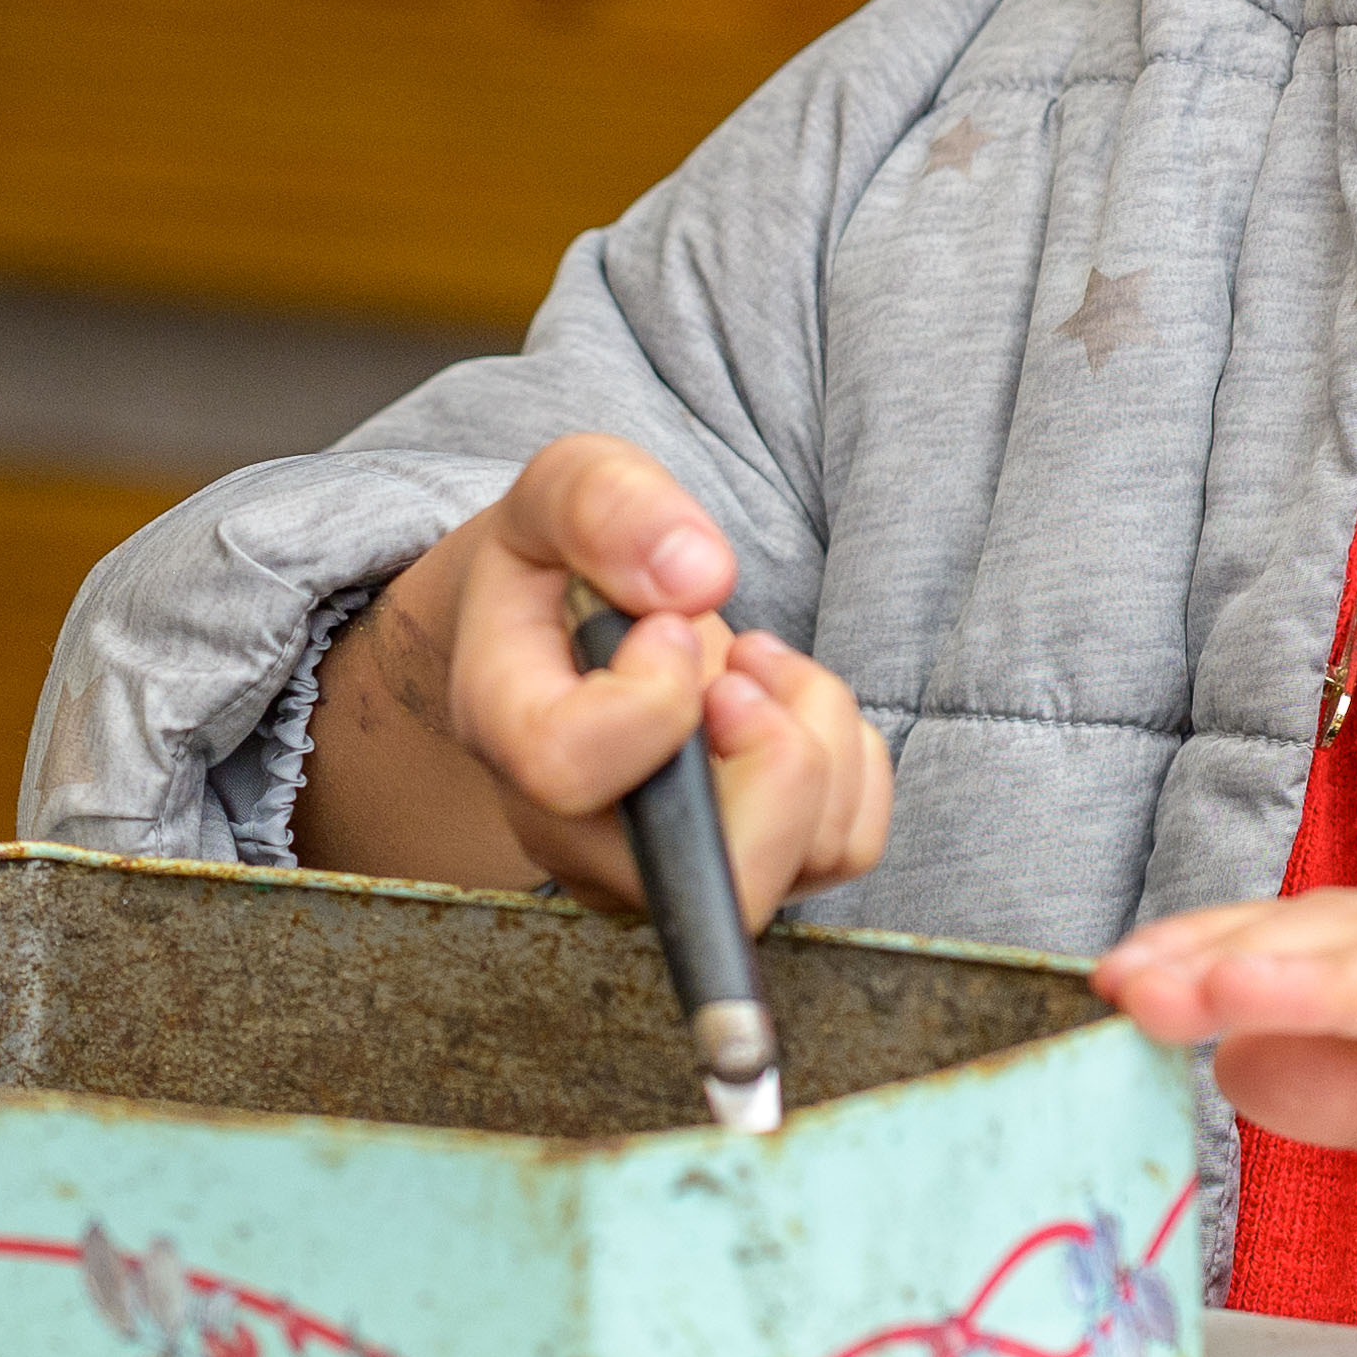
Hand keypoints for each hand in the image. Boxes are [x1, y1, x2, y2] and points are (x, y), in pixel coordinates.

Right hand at [288, 432, 898, 926]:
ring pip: (796, 857)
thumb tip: (699, 577)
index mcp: (506, 731)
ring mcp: (661, 868)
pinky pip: (843, 845)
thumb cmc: (563, 561)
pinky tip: (787, 704)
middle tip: (744, 666)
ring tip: (758, 664)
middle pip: (705, 868)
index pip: (569, 769)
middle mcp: (577, 832)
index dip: (651, 694)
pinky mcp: (742, 868)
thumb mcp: (562, 488)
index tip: (668, 626)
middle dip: (774, 749)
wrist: (568, 627)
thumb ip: (605, 505)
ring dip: (817, 733)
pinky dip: (851, 761)